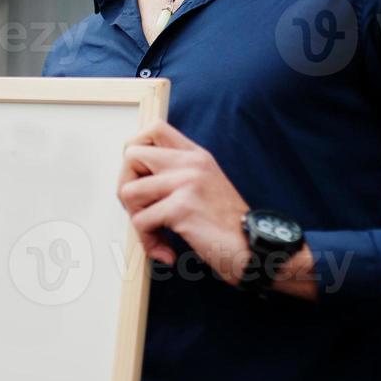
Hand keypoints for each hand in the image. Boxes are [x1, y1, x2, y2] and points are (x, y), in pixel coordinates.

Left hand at [116, 119, 252, 284]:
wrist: (254, 249)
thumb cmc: (227, 226)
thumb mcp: (206, 186)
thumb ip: (177, 175)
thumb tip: (134, 179)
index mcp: (196, 155)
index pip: (154, 128)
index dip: (136, 150)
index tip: (140, 176)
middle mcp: (191, 163)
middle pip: (131, 155)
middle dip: (126, 187)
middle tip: (143, 210)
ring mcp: (186, 183)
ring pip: (128, 191)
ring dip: (136, 218)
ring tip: (155, 233)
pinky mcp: (182, 208)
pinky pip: (141, 222)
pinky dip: (148, 242)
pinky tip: (166, 251)